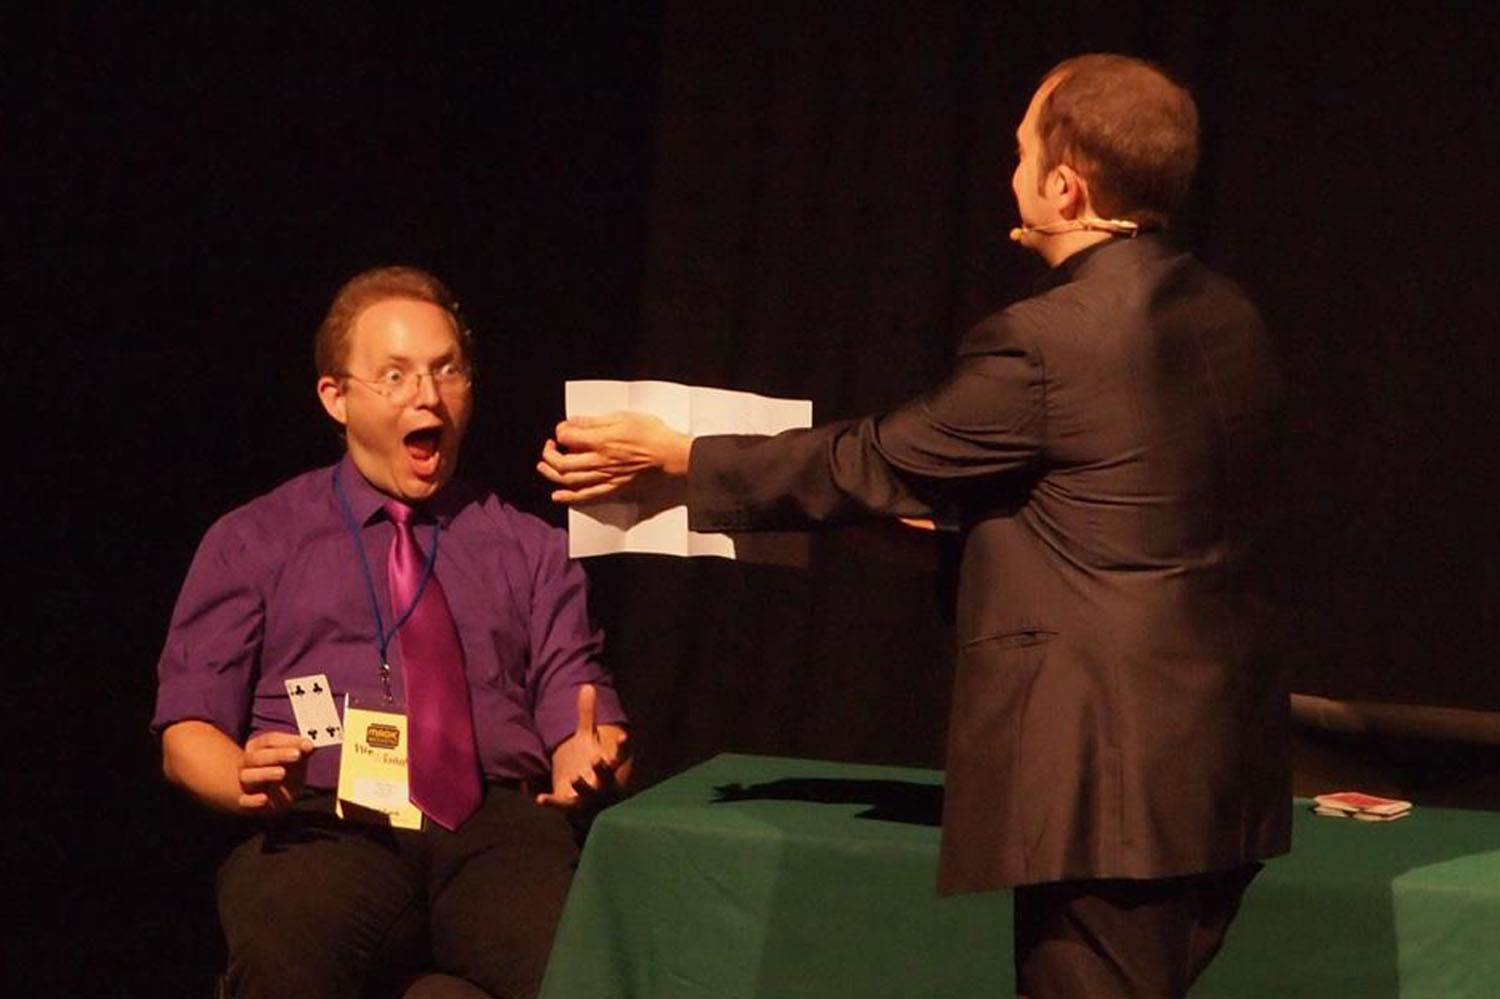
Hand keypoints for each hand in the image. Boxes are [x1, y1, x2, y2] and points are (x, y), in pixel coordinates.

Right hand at [238, 731, 315, 815]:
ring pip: (247, 776)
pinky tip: (264, 799)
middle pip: (258, 756)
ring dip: (265, 774)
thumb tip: (310, 745)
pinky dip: (252, 800)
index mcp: (258, 747)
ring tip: (282, 773)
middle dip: (278, 755)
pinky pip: (244, 801)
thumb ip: (301, 751)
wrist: (274, 796)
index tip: (309, 745)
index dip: (289, 741)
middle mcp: (248, 763)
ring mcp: (245, 782)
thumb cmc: (285, 770)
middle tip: (297, 755)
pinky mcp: (245, 801)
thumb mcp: (295, 758)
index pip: (270, 740)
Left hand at [537, 411, 691, 503]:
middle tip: (549, 447)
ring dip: (551, 474)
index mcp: (602, 440)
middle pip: (562, 462)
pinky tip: (558, 495)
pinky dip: (569, 497)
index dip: (560, 431)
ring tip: (544, 467)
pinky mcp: (613, 489)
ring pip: (570, 481)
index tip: (563, 429)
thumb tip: (574, 421)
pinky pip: (586, 496)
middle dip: (549, 454)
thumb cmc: (653, 435)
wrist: (672, 457)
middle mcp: (599, 461)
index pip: (567, 437)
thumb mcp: (624, 417)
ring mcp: (605, 477)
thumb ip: (595, 421)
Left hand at [537, 684, 630, 812]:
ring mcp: (587, 796)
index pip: (619, 755)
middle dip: (603, 769)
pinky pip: (561, 805)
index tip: (625, 737)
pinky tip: (539, 798)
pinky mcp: (570, 805)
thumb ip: (587, 715)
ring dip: (581, 785)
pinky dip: (551, 802)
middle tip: (599, 761)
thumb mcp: (587, 737)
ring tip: (575, 777)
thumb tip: (587, 686)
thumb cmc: (588, 762)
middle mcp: (601, 782)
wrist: (587, 800)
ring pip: (586, 792)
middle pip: (606, 776)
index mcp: (608, 764)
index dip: (622, 747)